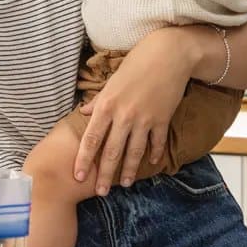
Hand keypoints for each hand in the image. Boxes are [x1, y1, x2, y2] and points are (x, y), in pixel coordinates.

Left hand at [74, 29, 196, 191]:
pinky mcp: (163, 119)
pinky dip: (154, 154)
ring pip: (134, 152)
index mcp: (107, 105)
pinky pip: (156, 142)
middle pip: (111, 152)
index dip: (84, 160)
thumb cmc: (137, 63)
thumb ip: (98, 101)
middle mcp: (124, 116)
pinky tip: (151, 163)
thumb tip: (83, 113)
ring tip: (125, 184)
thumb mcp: (112, 80)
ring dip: (129, 171)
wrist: (169, 54)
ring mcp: (145, 120)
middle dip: (104, 175)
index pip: (91, 139)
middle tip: (100, 192)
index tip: (78, 176)